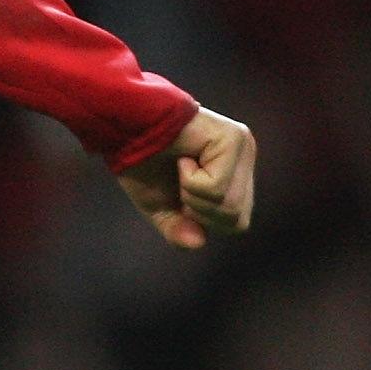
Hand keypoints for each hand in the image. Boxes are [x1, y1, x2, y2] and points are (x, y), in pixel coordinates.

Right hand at [116, 106, 255, 248]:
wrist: (125, 127)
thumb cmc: (141, 161)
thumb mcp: (159, 207)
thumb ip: (179, 229)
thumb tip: (198, 242)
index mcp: (234, 176)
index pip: (236, 223)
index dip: (203, 220)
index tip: (179, 194)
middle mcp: (244, 160)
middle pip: (236, 219)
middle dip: (199, 212)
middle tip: (179, 181)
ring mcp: (243, 148)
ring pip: (228, 205)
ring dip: (192, 195)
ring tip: (180, 167)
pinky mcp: (233, 139)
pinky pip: (217, 187)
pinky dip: (190, 180)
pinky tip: (183, 157)